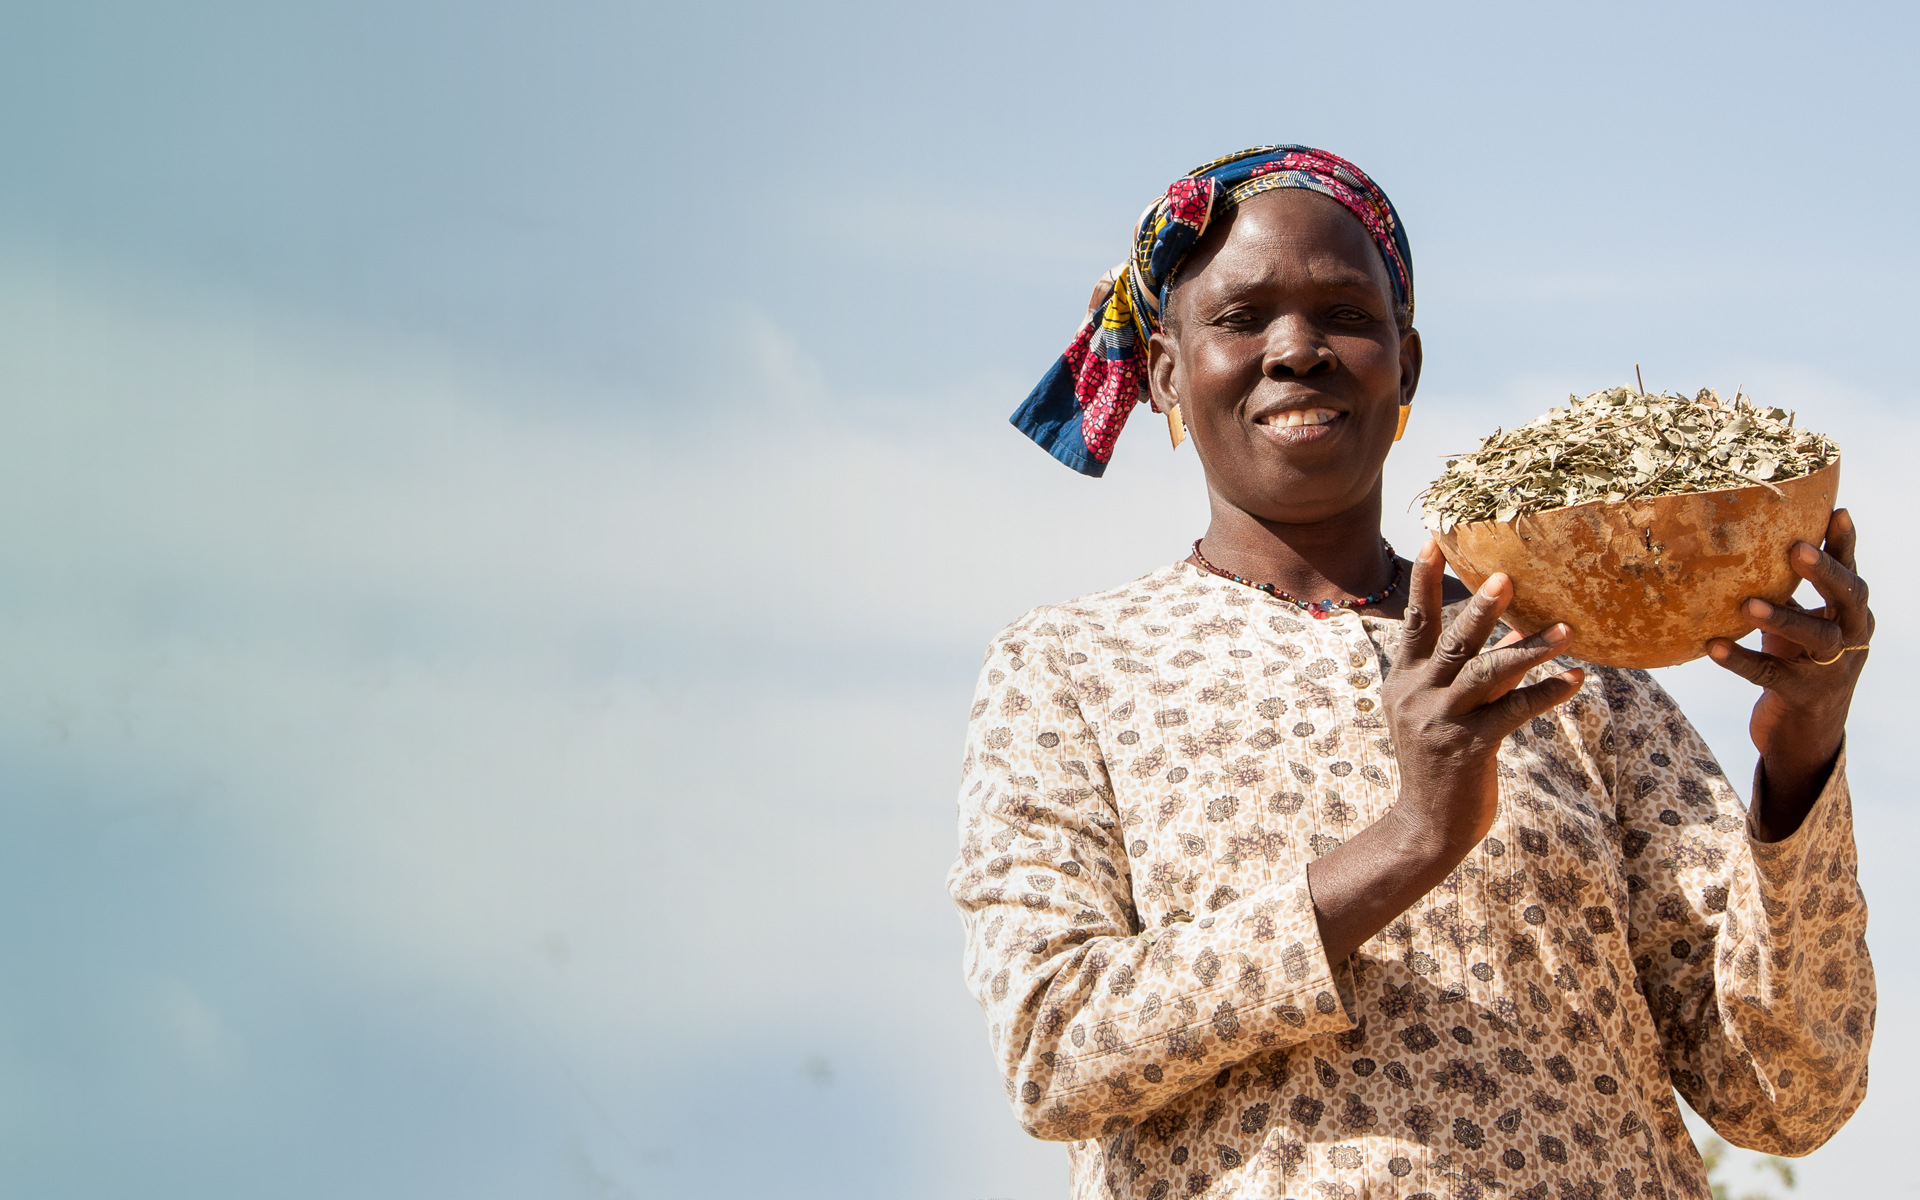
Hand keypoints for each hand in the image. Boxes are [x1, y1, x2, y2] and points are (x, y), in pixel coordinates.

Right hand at [1382, 539, 1586, 854]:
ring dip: (1529, 647)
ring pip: (1487, 671)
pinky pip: (1516, 711)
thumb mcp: (1443, 711)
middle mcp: (1418, 695)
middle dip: (1480, 607)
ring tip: (1566, 628)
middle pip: (1452, 640)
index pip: (1415, 622)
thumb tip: (1514, 632)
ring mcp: (1443, 721)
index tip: (1433, 540)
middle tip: (1505, 576)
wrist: (1427, 826)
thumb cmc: (1441, 763)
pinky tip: (1577, 679)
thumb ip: (1473, 671)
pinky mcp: (1471, 747)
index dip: (1424, 581)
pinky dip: (1549, 693)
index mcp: (1405, 681)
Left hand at [1707, 508, 1871, 838]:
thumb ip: (1789, 590)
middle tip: (1796, 549)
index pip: (1851, 573)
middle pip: (1849, 598)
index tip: (1837, 512)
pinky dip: (1742, 660)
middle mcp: (1852, 638)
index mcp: (1852, 615)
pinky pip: (1770, 674)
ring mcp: (1833, 670)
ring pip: (1816, 638)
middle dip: (1825, 572)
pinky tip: (1713, 647)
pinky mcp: (1803, 696)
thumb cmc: (1796, 663)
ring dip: (1782, 617)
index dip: (1845, 544)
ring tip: (1746, 604)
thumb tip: (1750, 542)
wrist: (1804, 734)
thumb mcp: (1800, 623)